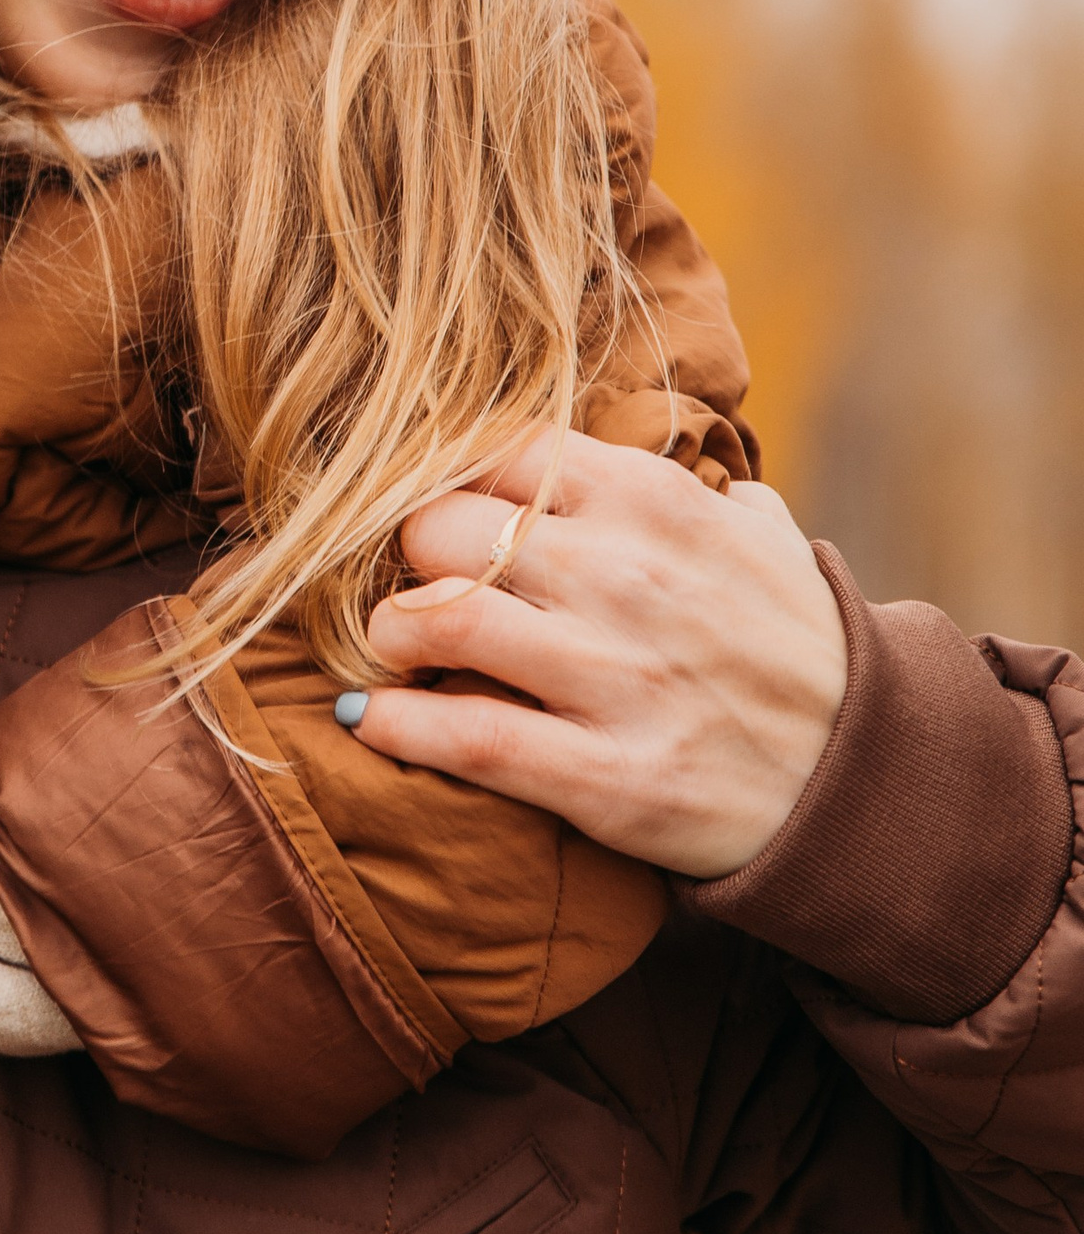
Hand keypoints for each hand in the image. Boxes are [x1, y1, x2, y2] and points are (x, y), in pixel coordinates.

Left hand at [349, 428, 848, 880]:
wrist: (865, 782)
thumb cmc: (796, 649)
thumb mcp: (759, 537)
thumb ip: (684, 486)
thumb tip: (627, 451)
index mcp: (655, 502)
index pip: (497, 453)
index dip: (445, 483)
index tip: (432, 515)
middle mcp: (628, 576)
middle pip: (441, 528)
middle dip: (407, 558)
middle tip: (409, 587)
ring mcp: (615, 676)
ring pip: (438, 621)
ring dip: (389, 635)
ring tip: (393, 649)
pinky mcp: (606, 776)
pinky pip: (465, 735)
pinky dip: (395, 724)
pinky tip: (369, 720)